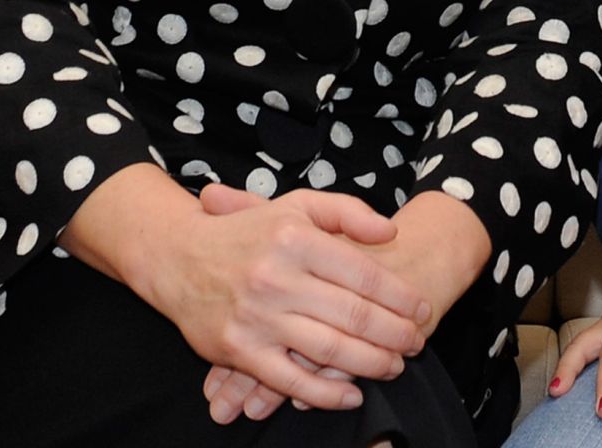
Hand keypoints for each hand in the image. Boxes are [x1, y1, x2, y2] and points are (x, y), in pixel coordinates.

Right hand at [59, 166, 429, 417]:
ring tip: (394, 365)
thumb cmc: (249, 232)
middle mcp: (278, 276)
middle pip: (352, 314)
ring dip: (369, 363)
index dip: (400, 294)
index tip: (422, 307)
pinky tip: (351, 394)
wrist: (179, 257)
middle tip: (416, 341)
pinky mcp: (239, 350)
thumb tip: (390, 234)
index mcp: (296, 238)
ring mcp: (258, 316)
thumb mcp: (299, 206)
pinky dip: (325, 393)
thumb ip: (347, 213)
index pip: (363, 272)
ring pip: (328, 349)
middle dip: (394, 332)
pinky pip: (290, 380)